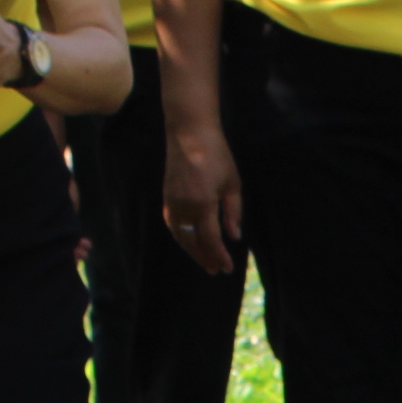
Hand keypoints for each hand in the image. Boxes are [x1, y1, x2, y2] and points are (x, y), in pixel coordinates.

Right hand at [163, 126, 243, 275]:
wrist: (189, 132)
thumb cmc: (216, 155)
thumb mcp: (232, 184)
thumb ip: (233, 212)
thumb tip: (234, 236)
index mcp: (203, 203)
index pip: (210, 239)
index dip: (218, 256)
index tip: (227, 268)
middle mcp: (184, 206)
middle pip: (193, 242)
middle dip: (205, 258)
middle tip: (215, 270)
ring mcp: (173, 201)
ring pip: (180, 235)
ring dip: (192, 250)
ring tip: (204, 260)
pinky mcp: (167, 196)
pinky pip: (172, 224)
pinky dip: (180, 236)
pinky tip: (188, 241)